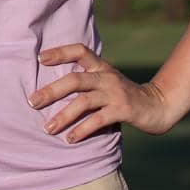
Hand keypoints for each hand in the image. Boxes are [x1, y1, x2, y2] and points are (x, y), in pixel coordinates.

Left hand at [28, 43, 178, 142]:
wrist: (157, 106)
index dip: (60, 52)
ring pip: (84, 102)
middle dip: (51, 91)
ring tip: (47, 128)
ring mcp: (116, 93)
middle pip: (75, 79)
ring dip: (63, 116)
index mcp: (101, 66)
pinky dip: (82, 129)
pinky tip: (70, 139)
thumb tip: (51, 89)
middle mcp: (107, 76)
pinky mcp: (123, 110)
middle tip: (32, 102)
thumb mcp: (106, 81)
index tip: (40, 59)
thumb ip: (86, 81)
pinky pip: (98, 120)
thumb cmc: (123, 95)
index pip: (79, 50)